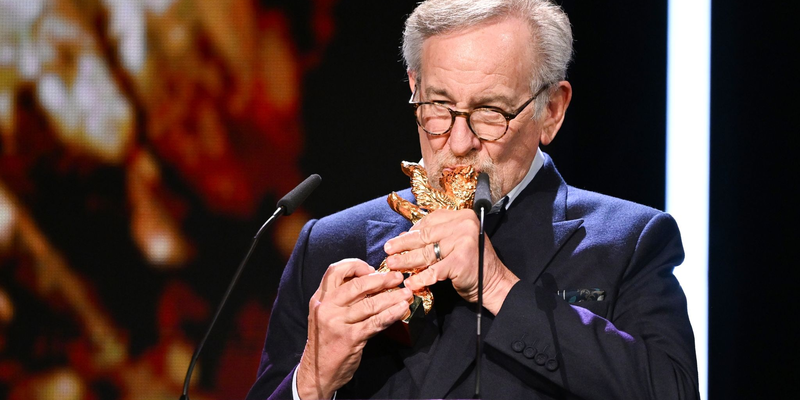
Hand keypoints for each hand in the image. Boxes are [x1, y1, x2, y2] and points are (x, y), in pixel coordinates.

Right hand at [297, 258, 411, 398]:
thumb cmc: (327, 340)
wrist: (317, 373)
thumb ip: (342, 297)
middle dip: (381, 279)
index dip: (355, 265)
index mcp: (320, 298)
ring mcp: (337, 323)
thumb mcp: (326, 314)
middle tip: (397, 278)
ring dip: (391, 297)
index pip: (335, 270)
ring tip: (406, 293)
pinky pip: (375, 322)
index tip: (372, 269)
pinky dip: (391, 314)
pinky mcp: (350, 338)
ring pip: (369, 304)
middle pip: (356, 284)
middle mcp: (326, 308)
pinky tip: (401, 309)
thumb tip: (371, 280)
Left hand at [383, 209, 519, 314]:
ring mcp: (463, 241)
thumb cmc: (473, 264)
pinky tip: (411, 284)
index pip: (430, 221)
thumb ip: (436, 237)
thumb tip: (405, 236)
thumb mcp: (455, 244)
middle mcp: (464, 225)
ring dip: (407, 261)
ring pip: (427, 253)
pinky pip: (434, 270)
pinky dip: (421, 278)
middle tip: (388, 251)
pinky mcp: (461, 260)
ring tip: (393, 265)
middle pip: (425, 236)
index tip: (398, 239)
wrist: (494, 283)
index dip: (412, 231)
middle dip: (403, 245)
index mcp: (462, 216)